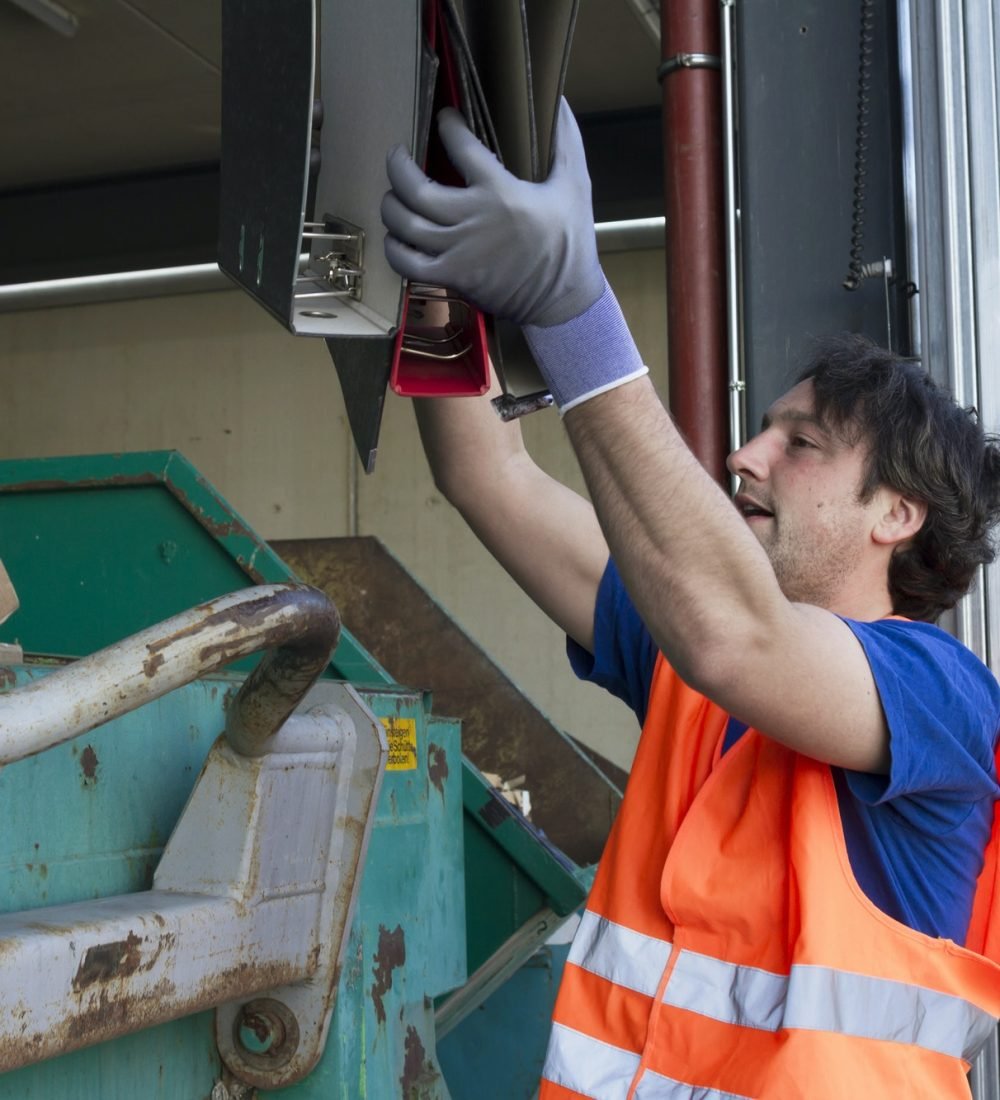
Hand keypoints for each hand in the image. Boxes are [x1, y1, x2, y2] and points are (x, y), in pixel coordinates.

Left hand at [381, 98, 603, 327]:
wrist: (563, 299)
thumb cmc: (570, 242)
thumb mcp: (576, 185)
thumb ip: (566, 141)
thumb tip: (559, 99)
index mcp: (500, 192)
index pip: (461, 146)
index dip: (448, 126)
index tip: (445, 119)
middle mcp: (472, 219)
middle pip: (415, 188)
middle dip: (397, 167)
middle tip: (398, 157)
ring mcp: (458, 251)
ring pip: (405, 224)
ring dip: (391, 206)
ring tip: (394, 196)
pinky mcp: (452, 277)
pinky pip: (406, 263)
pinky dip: (394, 249)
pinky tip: (396, 238)